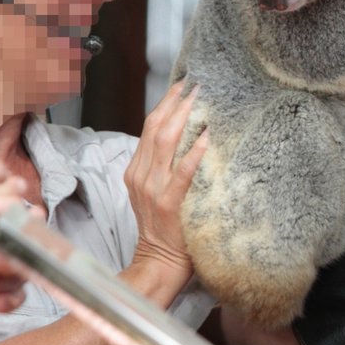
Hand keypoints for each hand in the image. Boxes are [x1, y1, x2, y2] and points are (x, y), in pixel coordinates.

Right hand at [125, 82, 206, 278]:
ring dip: (184, 118)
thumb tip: (187, 137)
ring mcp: (153, 189)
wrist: (159, 260)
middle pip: (156, 129)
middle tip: (194, 84)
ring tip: (201, 99)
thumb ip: (162, 166)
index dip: (165, 104)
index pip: (149, 128)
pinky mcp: (169, 203)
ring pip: (165, 143)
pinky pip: (183, 172)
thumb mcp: (154, 190)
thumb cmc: (165, 225)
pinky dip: (194, 152)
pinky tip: (207, 137)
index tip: (181, 85)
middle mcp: (141, 175)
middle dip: (175, 103)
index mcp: (136, 170)